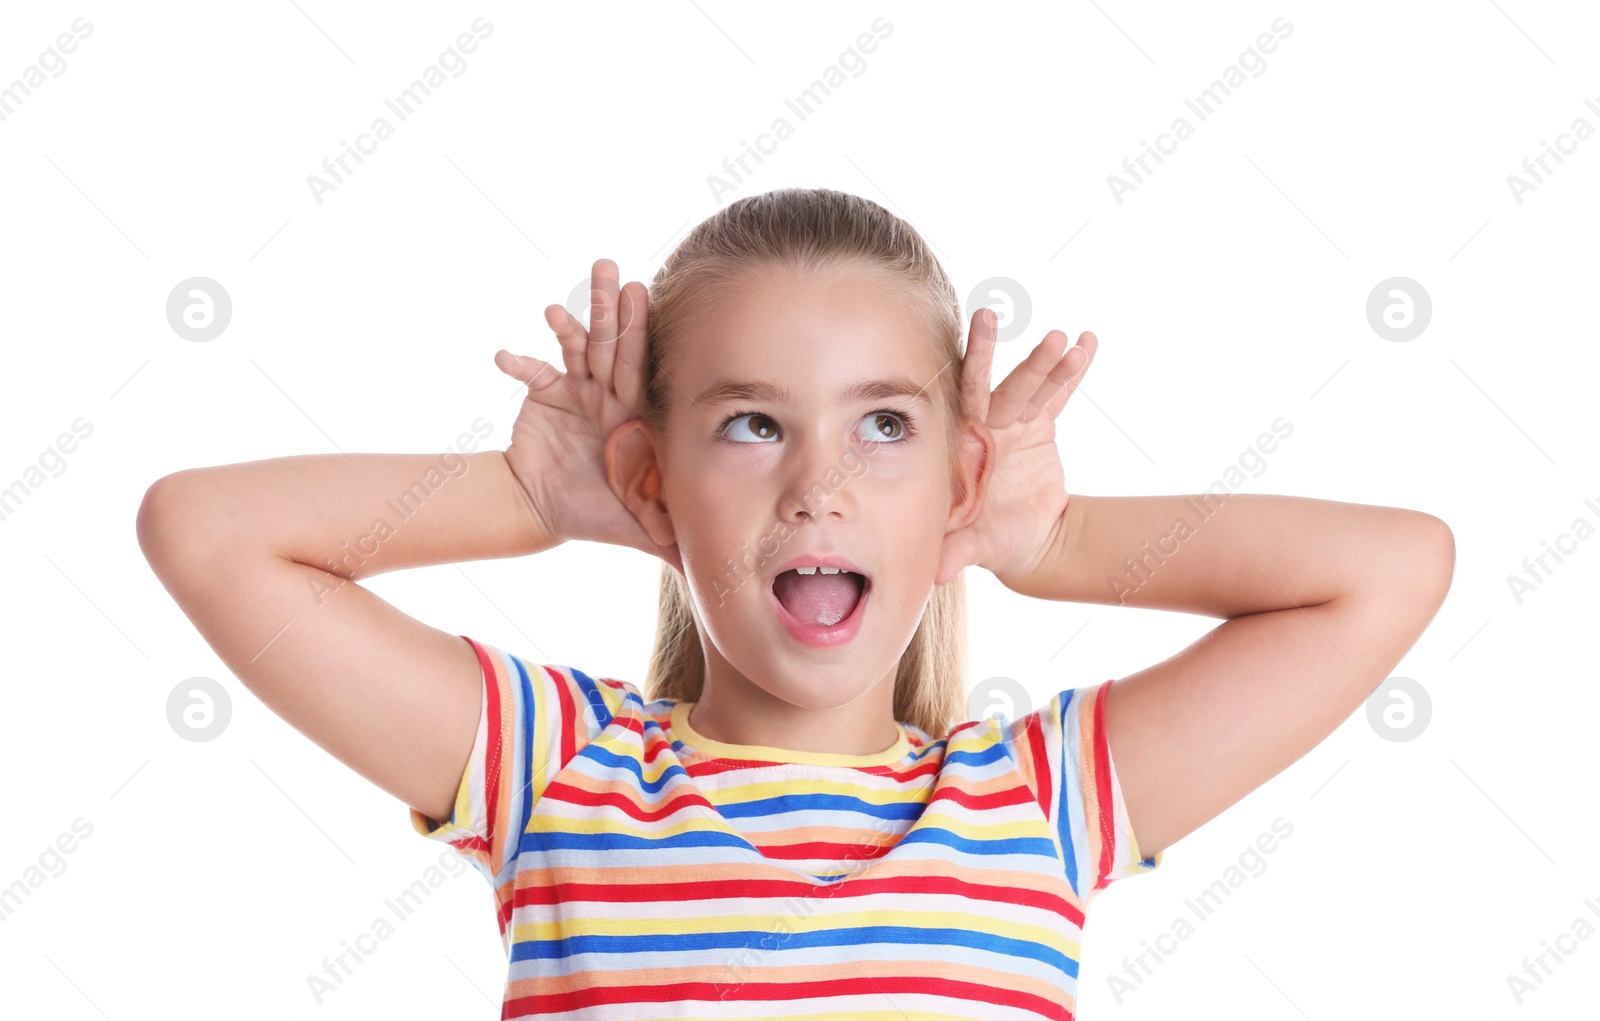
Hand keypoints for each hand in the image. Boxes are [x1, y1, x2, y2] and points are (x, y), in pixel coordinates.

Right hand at [494, 258, 681, 570]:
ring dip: (570, 321)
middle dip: (611, 310)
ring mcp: (578, 390)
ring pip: (577, 348)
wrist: (548, 509)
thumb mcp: (640, 526)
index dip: (642, 335)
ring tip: (559, 302)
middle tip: (611, 269)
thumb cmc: (599, 512)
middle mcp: (611, 394)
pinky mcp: (545, 393)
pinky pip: (533, 374)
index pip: (641, 369)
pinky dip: (519, 364)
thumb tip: (719, 574)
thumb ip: (675, 540)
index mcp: (637, 414)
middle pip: (612, 346)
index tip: (644, 297)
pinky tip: (505, 356)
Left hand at [941, 309, 1096, 585]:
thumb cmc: (991, 541)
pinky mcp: (1041, 425)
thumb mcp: (975, 547)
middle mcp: (984, 426)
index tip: (960, 344)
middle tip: (987, 315)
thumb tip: (936, 573)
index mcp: (962, 445)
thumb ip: (957, 552)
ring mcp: (1013, 422)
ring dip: (1049, 363)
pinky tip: (1089, 343)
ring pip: (1032, 386)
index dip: (960, 372)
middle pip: (993, 384)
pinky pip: (1059, 394)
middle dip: (993, 353)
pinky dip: (1074, 371)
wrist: (1025, 542)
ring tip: (1070, 340)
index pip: (960, 401)